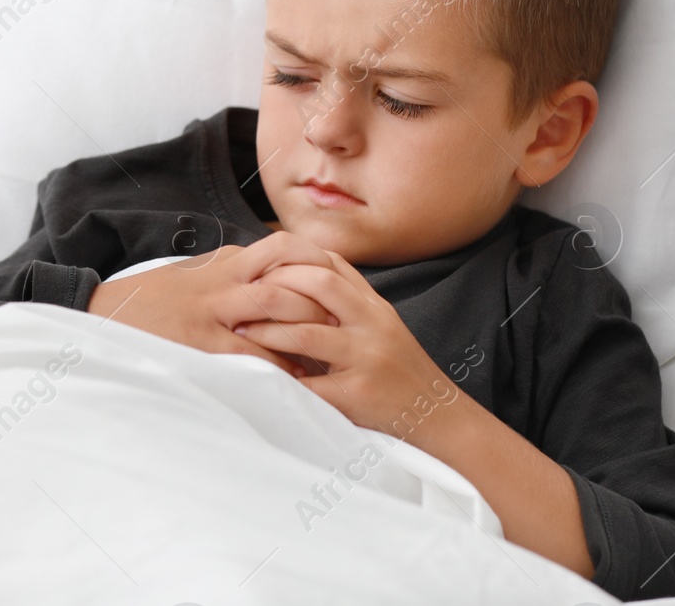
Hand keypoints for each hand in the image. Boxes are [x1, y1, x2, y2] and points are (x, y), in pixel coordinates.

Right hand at [85, 239, 335, 374]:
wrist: (104, 314)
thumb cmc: (154, 297)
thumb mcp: (197, 272)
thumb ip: (234, 270)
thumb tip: (274, 270)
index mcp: (226, 264)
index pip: (284, 252)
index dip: (319, 269)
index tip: (342, 291)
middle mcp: (224, 284)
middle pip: (289, 282)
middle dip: (323, 305)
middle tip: (350, 329)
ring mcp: (213, 315)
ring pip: (275, 315)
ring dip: (307, 336)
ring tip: (333, 359)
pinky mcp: (202, 345)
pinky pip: (251, 357)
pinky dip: (279, 369)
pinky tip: (299, 385)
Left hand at [233, 235, 452, 436]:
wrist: (436, 413)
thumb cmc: (396, 367)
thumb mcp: (376, 322)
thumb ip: (345, 298)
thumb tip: (294, 271)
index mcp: (373, 304)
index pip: (330, 264)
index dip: (289, 260)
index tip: (256, 267)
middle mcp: (373, 324)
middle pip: (320, 285)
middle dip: (274, 287)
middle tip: (240, 296)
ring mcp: (368, 358)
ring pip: (309, 334)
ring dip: (267, 332)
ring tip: (238, 332)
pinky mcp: (360, 394)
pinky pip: (313, 384)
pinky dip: (283, 378)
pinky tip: (260, 375)